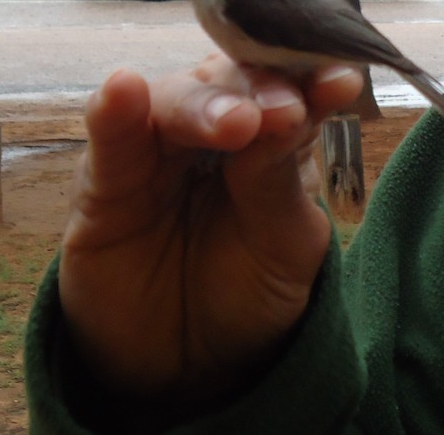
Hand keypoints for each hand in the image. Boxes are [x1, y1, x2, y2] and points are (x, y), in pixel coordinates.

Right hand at [56, 56, 362, 403]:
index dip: (311, 77)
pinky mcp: (103, 182)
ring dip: (203, 103)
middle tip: (285, 110)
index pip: (290, 87)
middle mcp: (213, 124)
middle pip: (231, 83)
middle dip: (257, 90)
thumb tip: (292, 110)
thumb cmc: (247, 290)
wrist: (188, 367)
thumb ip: (280, 177)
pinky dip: (114, 110)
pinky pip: (109, 140)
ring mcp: (157, 149)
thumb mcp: (282, 242)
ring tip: (235, 119)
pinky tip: (122, 87)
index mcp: (271, 132)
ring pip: (174, 101)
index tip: (340, 81)